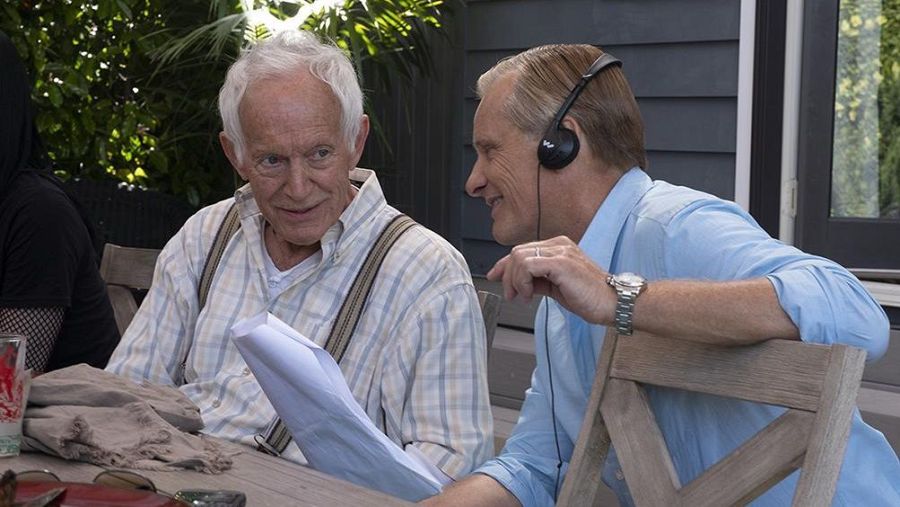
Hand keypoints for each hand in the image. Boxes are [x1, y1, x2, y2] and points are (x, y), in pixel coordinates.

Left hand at [486, 236, 615, 324]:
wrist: (612, 303)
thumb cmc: (590, 297)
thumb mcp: (556, 288)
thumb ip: (538, 281)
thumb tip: (519, 283)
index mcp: (559, 247)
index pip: (523, 250)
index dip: (504, 265)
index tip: (494, 276)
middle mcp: (559, 245)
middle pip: (517, 252)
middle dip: (507, 276)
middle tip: (512, 295)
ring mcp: (560, 251)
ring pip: (519, 257)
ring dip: (515, 281)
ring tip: (525, 296)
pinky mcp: (561, 262)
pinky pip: (527, 265)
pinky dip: (523, 281)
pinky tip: (530, 294)